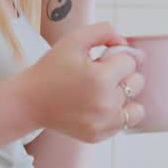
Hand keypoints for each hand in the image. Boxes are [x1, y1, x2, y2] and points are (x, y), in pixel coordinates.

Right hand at [12, 22, 145, 141]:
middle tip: (100, 75)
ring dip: (125, 97)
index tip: (101, 60)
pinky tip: (99, 105)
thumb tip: (125, 42)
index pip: (131, 61)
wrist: (29, 101)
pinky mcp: (99, 135)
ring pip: (136, 107)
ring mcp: (103, 123)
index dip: (116, 57)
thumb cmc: (51, 69)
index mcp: (100, 78)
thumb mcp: (74, 39)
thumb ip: (104, 31)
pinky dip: (117, 114)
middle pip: (137, 83)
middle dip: (123, 75)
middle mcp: (105, 103)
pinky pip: (125, 122)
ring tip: (105, 92)